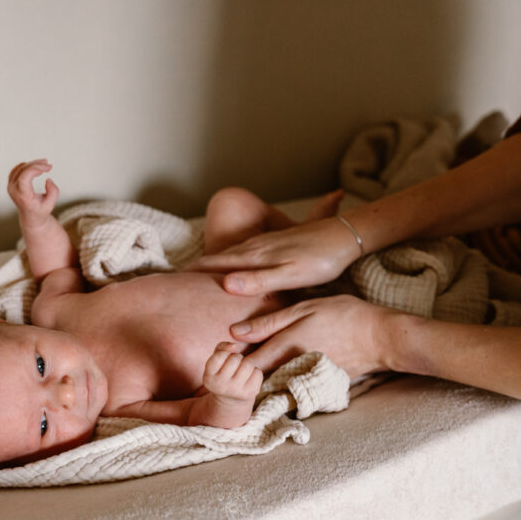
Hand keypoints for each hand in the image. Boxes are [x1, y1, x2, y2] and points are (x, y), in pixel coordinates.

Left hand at [7, 159, 59, 227]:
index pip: (24, 178)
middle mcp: (14, 190)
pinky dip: (27, 165)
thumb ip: (53, 192)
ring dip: (33, 164)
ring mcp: (10, 186)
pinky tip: (35, 165)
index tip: (48, 168)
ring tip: (45, 163)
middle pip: (23, 170)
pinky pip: (17, 169)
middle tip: (49, 165)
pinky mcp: (11, 183)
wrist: (30, 218)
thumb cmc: (40, 211)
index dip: (35, 169)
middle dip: (37, 165)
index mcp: (23, 197)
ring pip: (20, 168)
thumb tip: (48, 179)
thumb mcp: (50, 205)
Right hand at [187, 216, 362, 294]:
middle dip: (200, 266)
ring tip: (199, 269)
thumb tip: (225, 283)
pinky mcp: (278, 242)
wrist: (345, 236)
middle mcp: (258, 247)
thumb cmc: (320, 261)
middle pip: (222, 257)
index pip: (219, 265)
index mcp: (257, 257)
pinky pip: (246, 251)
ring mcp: (268, 243)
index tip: (175, 280)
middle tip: (177, 277)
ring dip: (215, 261)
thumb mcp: (290, 276)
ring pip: (234, 253)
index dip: (198, 272)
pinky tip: (236, 259)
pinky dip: (233, 257)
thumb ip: (258, 280)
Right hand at [202, 343, 263, 403]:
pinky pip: (257, 373)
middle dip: (237, 358)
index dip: (225, 353)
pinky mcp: (250, 394)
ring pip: (248, 365)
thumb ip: (222, 347)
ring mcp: (235, 391)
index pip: (219, 356)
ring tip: (242, 371)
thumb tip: (235, 346)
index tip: (224, 360)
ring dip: (247, 364)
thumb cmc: (223, 372)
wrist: (231, 398)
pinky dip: (255, 372)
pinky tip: (249, 378)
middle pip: (235, 359)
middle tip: (234, 366)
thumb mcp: (217, 358)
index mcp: (208, 378)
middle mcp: (220, 386)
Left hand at [235, 295, 398, 377]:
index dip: (230, 364)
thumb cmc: (343, 316)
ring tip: (252, 370)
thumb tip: (233, 332)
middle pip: (255, 380)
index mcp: (284, 348)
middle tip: (231, 366)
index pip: (245, 365)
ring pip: (271, 386)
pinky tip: (281, 372)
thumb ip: (268, 322)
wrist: (380, 339)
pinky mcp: (315, 387)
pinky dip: (279, 382)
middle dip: (241, 375)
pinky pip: (289, 388)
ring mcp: (303, 381)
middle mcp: (290, 369)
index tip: (222, 358)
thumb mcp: (304, 309)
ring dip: (259, 380)